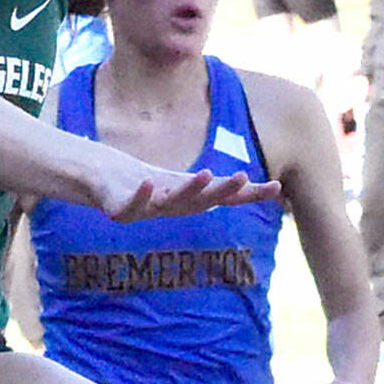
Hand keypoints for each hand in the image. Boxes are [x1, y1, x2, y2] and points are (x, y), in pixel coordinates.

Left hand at [107, 166, 281, 221]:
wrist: (106, 185)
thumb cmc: (156, 186)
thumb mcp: (193, 185)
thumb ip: (227, 188)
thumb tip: (276, 187)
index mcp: (193, 201)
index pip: (226, 197)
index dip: (250, 194)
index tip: (277, 186)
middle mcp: (175, 208)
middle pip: (202, 200)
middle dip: (221, 189)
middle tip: (242, 176)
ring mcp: (148, 211)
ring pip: (172, 202)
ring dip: (190, 189)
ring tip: (206, 172)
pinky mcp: (121, 211)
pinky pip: (133, 204)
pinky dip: (142, 195)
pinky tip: (149, 182)